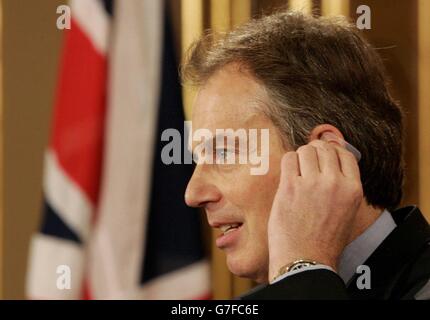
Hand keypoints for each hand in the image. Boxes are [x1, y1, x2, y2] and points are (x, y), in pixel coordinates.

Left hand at [268, 139, 362, 280]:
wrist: (305, 260)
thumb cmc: (324, 239)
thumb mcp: (347, 211)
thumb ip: (343, 186)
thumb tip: (334, 158)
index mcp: (353, 189)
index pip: (345, 153)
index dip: (332, 151)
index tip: (323, 157)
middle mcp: (335, 183)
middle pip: (324, 148)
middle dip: (314, 153)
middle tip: (307, 164)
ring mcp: (312, 184)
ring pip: (305, 150)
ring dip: (300, 157)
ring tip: (297, 173)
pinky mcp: (290, 187)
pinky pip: (288, 158)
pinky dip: (288, 162)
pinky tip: (288, 176)